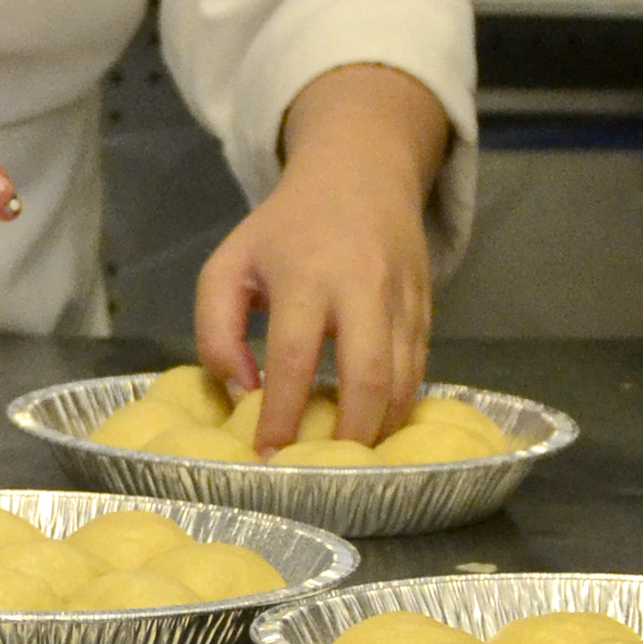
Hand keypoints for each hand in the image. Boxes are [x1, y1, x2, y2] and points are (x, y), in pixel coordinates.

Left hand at [193, 64, 449, 450]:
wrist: (361, 172)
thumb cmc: (283, 229)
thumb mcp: (227, 264)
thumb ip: (216, 330)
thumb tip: (241, 393)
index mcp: (305, 274)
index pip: (293, 358)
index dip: (280, 413)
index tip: (266, 455)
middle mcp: (362, 286)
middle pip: (368, 375)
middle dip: (348, 434)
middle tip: (321, 471)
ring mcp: (403, 298)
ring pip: (404, 380)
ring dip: (379, 429)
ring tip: (347, 460)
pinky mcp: (426, 308)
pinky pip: (419, 371)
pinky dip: (398, 408)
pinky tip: (373, 430)